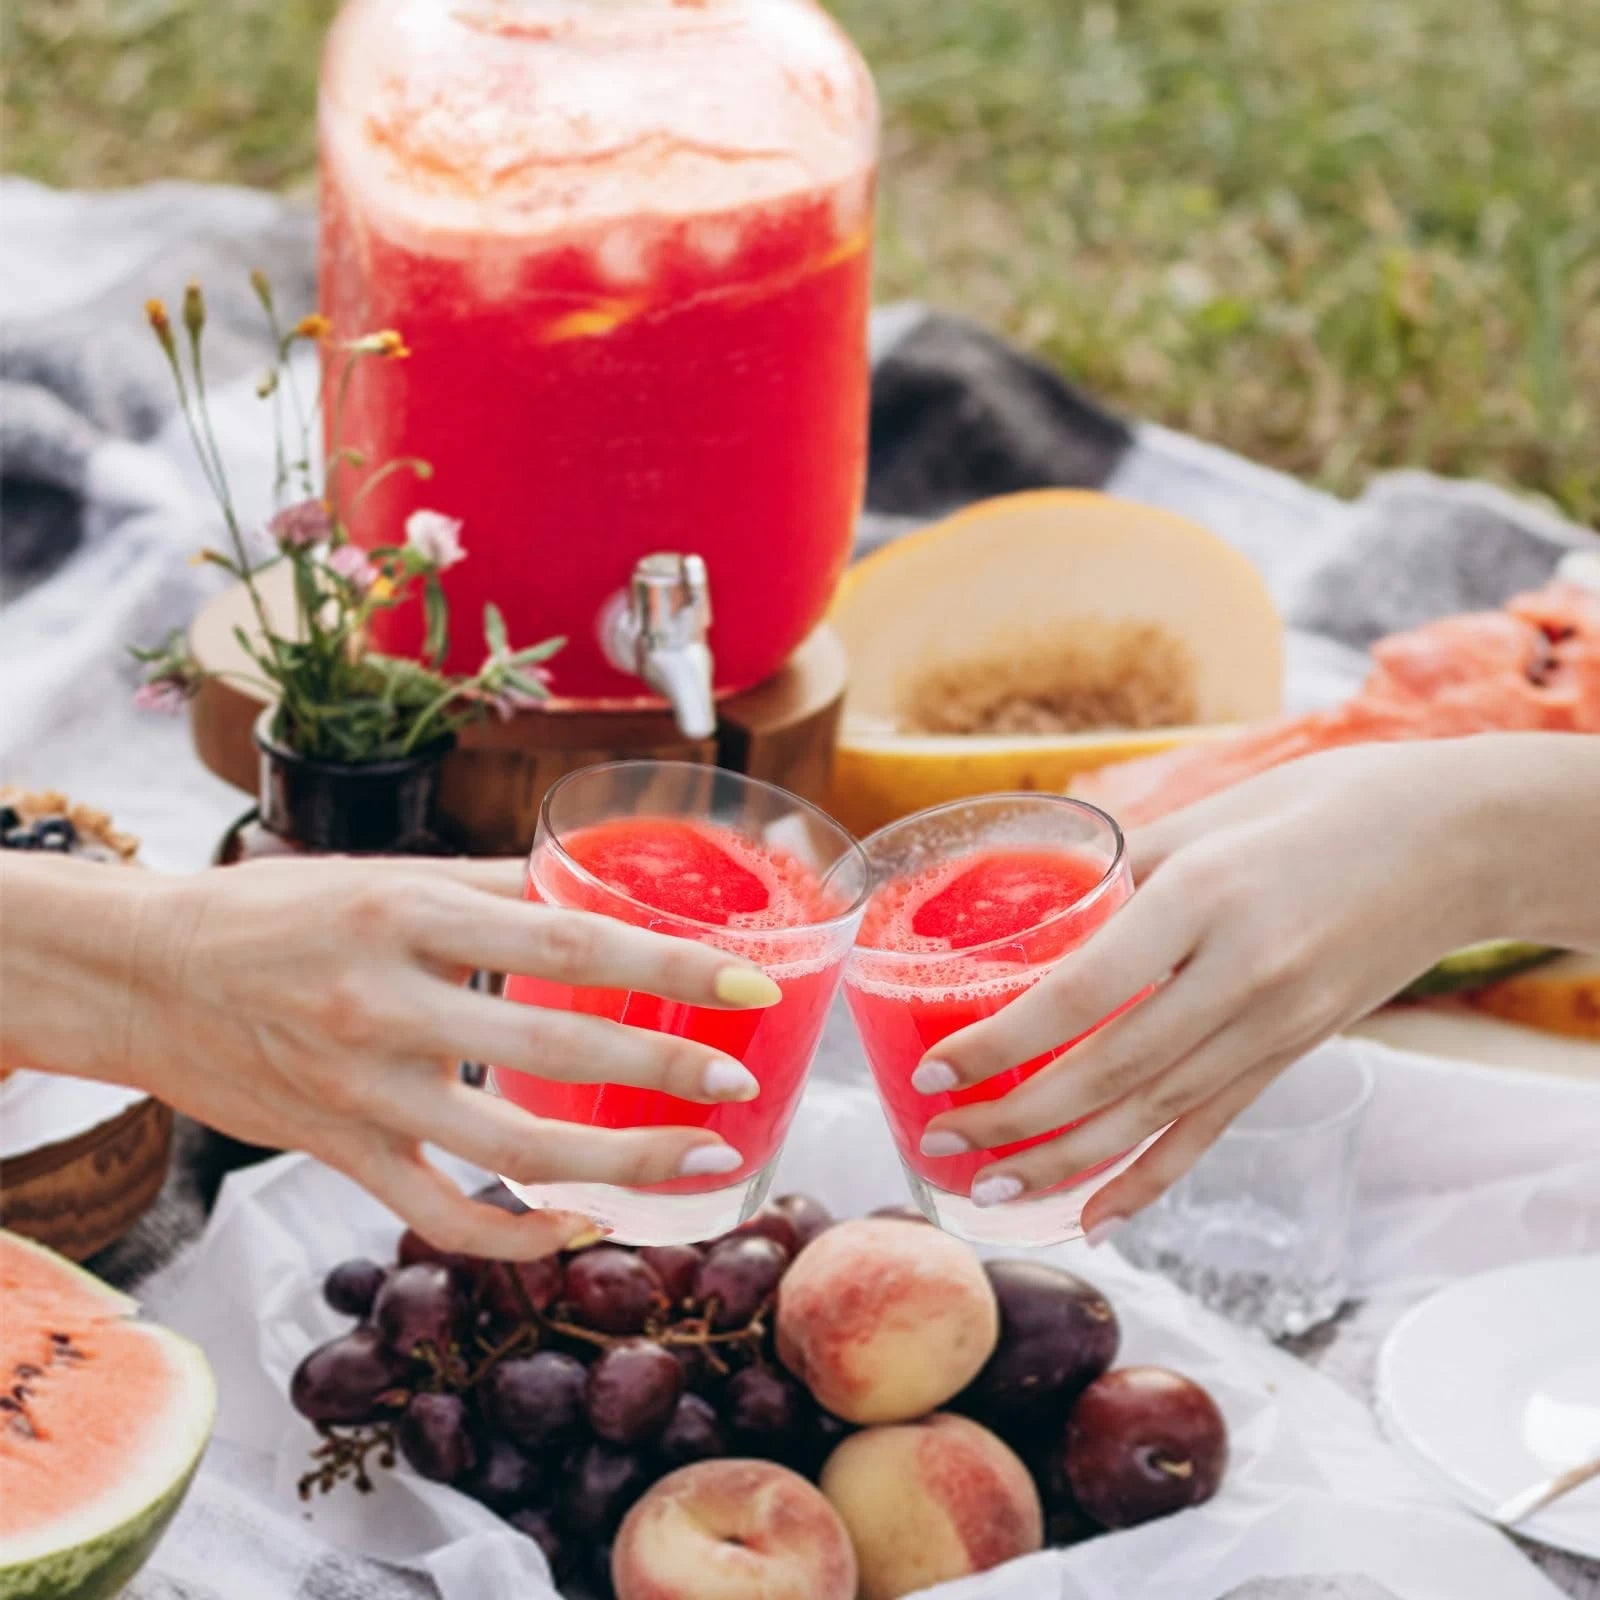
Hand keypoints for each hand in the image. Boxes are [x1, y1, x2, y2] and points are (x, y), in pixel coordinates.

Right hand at [61, 856, 779, 1258]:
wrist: (146, 975)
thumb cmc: (277, 913)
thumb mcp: (387, 877)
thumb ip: (494, 887)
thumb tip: (598, 890)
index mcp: (410, 914)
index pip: (566, 941)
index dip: (666, 966)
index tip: (745, 981)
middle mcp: (387, 1003)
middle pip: (553, 1047)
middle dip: (663, 1071)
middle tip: (739, 1080)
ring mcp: (361, 1090)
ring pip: (509, 1150)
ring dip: (616, 1164)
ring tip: (697, 1162)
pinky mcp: (338, 1152)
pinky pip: (440, 1214)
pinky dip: (515, 1235)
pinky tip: (580, 1224)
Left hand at [912, 742, 1509, 1237]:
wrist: (1454, 843)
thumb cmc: (1319, 806)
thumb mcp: (1209, 815)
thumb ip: (1121, 866)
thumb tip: (1035, 900)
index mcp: (1204, 897)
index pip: (1083, 991)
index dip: (1004, 1040)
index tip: (939, 1065)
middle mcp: (1238, 974)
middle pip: (1108, 1069)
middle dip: (1014, 1116)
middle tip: (941, 1137)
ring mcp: (1273, 1026)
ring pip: (1152, 1113)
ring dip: (1063, 1158)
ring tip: (989, 1181)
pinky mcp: (1293, 1054)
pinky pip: (1211, 1128)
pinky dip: (1150, 1178)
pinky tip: (1095, 1213)